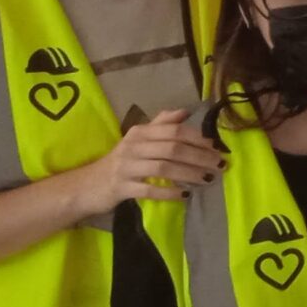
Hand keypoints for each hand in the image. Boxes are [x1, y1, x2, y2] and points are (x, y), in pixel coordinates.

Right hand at [78, 110, 223, 214]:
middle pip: (172, 148)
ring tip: (208, 179)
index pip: (174, 130)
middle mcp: (133, 146)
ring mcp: (126, 167)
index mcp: (140, 132)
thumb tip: (186, 111)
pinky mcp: (121, 188)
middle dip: (200, 156)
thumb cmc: (122, 161)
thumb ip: (162, 124)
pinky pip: (149, 190)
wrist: (87, 185)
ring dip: (189, 174)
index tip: (217, 147)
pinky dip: (169, 192)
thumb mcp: (139, 139)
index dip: (198, 138)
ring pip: (164, 168)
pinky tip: (185, 195)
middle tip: (220, 165)